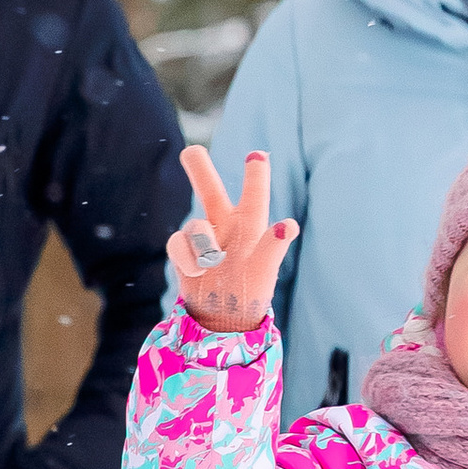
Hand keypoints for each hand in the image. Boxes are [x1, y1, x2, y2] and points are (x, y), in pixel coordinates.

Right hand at [167, 145, 297, 332]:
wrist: (224, 317)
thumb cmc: (251, 289)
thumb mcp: (265, 269)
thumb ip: (273, 246)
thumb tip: (289, 224)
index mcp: (250, 225)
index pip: (254, 195)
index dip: (255, 175)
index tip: (258, 154)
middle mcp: (225, 225)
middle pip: (209, 190)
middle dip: (199, 169)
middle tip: (191, 151)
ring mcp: (202, 239)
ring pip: (195, 225)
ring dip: (203, 242)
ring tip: (211, 263)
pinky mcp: (183, 253)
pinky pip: (177, 244)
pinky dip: (187, 258)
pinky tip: (197, 273)